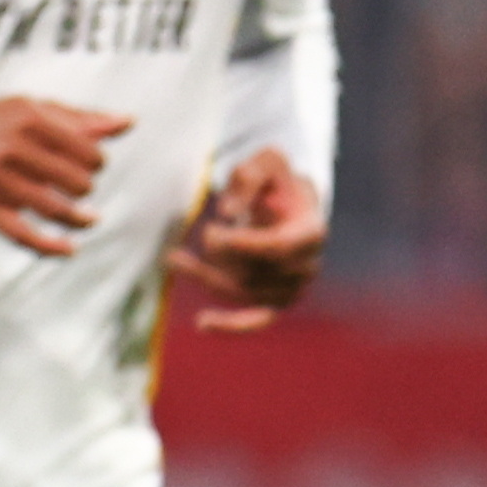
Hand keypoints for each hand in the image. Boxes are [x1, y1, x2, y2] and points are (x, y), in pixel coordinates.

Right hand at [0, 94, 129, 256]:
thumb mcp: (34, 110)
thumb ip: (81, 118)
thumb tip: (129, 122)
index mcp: (30, 119)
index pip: (87, 151)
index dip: (97, 162)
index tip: (89, 164)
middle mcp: (13, 149)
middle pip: (75, 182)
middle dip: (84, 187)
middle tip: (77, 185)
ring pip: (55, 209)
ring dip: (79, 218)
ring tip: (90, 219)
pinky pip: (22, 234)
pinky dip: (49, 247)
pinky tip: (70, 250)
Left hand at [165, 146, 324, 330]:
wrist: (287, 204)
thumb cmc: (275, 181)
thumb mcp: (265, 162)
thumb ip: (247, 178)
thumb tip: (227, 214)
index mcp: (312, 232)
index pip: (280, 248)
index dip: (245, 244)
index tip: (211, 231)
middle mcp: (307, 265)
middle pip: (256, 271)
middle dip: (222, 253)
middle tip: (205, 231)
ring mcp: (292, 287)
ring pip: (243, 291)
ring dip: (206, 276)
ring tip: (174, 259)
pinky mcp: (275, 301)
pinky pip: (256, 320)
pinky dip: (230, 324)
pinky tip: (202, 322)